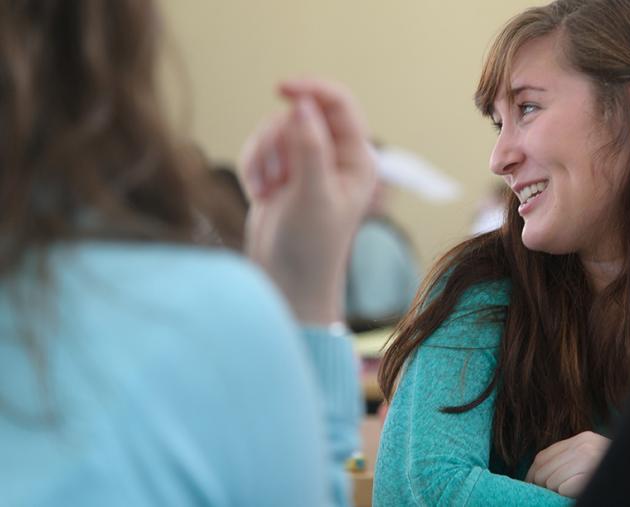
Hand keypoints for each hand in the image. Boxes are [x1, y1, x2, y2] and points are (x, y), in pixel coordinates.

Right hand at [240, 79, 375, 323]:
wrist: (287, 282)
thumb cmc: (311, 247)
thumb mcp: (313, 196)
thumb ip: (311, 148)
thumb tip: (303, 104)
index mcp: (357, 158)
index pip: (339, 104)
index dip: (311, 88)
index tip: (282, 89)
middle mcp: (336, 156)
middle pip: (299, 114)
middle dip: (279, 141)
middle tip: (279, 177)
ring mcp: (307, 163)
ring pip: (274, 129)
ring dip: (263, 157)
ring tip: (268, 191)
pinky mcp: (281, 172)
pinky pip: (258, 147)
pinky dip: (253, 167)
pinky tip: (259, 195)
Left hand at [525, 431, 610, 497]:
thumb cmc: (610, 474)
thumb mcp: (589, 459)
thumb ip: (569, 459)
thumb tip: (537, 473)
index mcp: (583, 439)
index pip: (543, 455)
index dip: (533, 473)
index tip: (531, 485)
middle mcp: (585, 444)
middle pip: (542, 468)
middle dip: (541, 484)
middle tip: (550, 492)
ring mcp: (588, 458)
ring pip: (550, 480)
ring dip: (555, 491)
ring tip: (570, 491)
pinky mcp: (589, 473)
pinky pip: (561, 488)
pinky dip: (564, 494)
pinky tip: (576, 492)